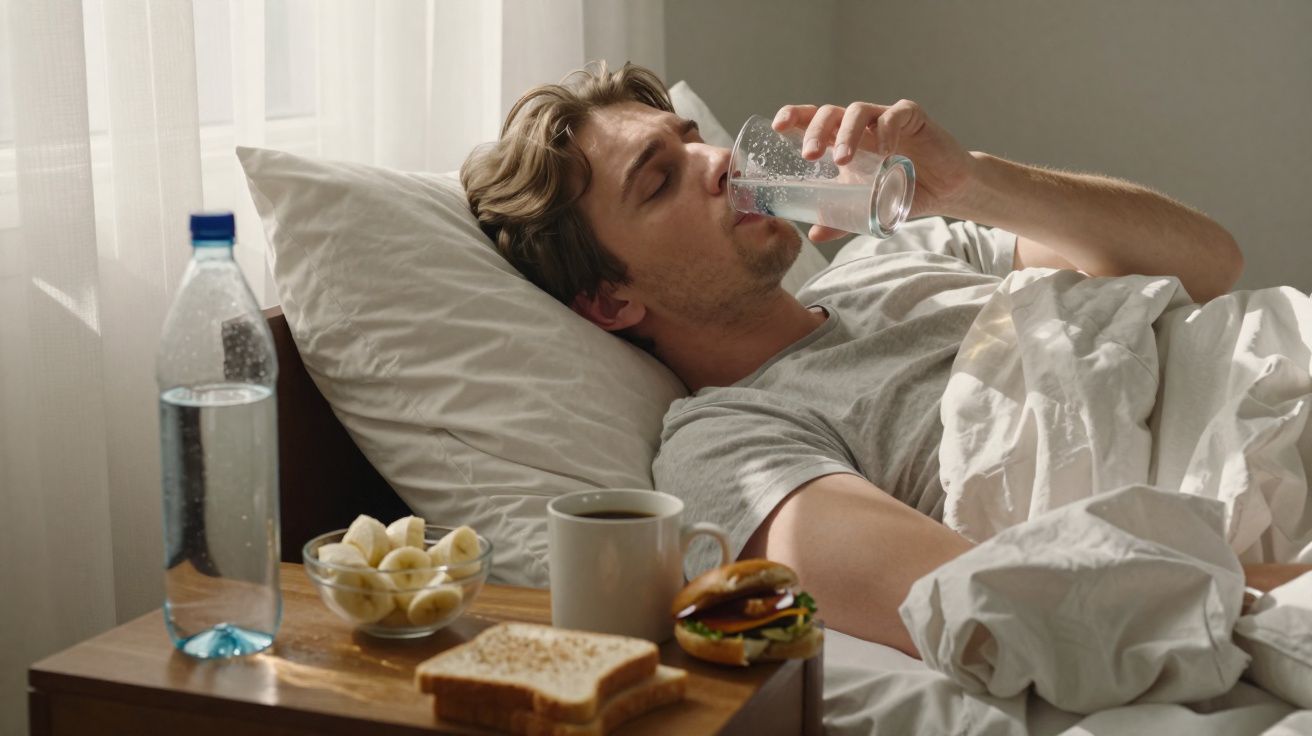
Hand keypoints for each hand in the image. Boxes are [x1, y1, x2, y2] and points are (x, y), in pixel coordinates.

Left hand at [773, 101, 975, 240]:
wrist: (944, 190)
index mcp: (841, 138)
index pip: (812, 118)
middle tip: (809, 155)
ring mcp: (884, 117)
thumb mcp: (865, 206)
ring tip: (842, 160)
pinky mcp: (912, 117)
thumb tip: (813, 235)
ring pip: (858, 111)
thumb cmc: (899, 190)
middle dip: (815, 130)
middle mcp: (859, 124)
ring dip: (847, 133)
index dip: (794, 115)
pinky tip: (884, 151)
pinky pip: (895, 115)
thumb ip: (839, 217)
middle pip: (829, 112)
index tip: (778, 125)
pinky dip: (886, 130)